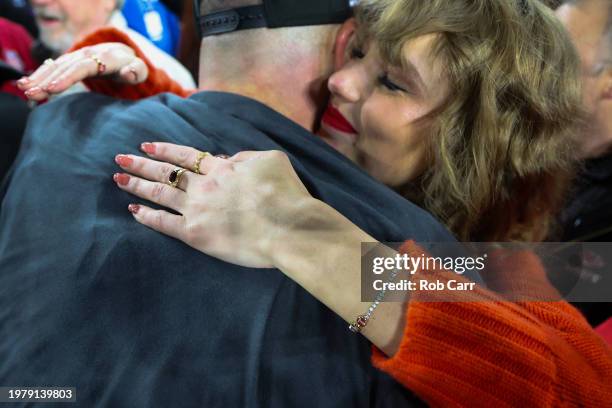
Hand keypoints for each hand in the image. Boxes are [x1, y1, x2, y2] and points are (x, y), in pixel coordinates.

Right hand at [17, 43, 147, 100]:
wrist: (123, 56)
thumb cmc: (133, 68)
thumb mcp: (139, 70)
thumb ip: (136, 71)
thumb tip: (128, 72)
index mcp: (105, 57)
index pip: (84, 67)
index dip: (68, 77)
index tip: (53, 88)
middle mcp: (88, 54)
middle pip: (65, 67)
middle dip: (47, 80)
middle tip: (32, 93)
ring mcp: (76, 57)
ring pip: (55, 66)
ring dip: (38, 78)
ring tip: (24, 90)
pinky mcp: (69, 62)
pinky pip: (52, 68)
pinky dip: (38, 75)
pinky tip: (25, 84)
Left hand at [113, 143, 314, 267]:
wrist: (288, 226)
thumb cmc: (286, 194)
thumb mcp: (272, 159)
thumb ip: (246, 156)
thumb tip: (229, 160)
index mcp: (222, 168)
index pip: (187, 156)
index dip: (165, 149)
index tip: (147, 145)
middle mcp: (204, 186)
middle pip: (167, 172)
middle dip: (142, 164)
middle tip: (120, 158)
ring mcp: (197, 210)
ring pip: (160, 194)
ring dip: (138, 185)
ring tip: (119, 178)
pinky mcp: (195, 235)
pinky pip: (164, 224)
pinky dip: (147, 217)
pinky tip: (133, 212)